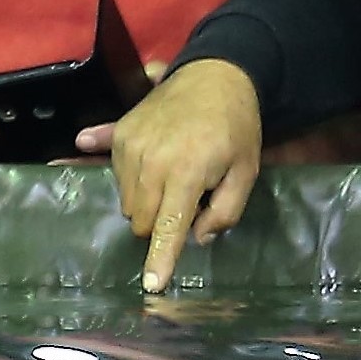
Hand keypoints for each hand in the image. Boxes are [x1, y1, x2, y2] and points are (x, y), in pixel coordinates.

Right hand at [104, 57, 263, 294]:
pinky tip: (133, 159)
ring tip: (174, 173)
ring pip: (128, 202)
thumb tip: (198, 238)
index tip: (152, 285)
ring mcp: (130, 146)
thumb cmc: (236, 127)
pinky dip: (130, 177)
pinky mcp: (120, 134)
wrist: (215, 74)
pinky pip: (115, 175)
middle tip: (187, 198)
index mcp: (186, 173)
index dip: (160, 259)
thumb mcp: (246, 172)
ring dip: (147, 201)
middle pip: (142, 221)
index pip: (168, 228)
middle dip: (161, 223)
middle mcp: (151, 161)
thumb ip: (225, 211)